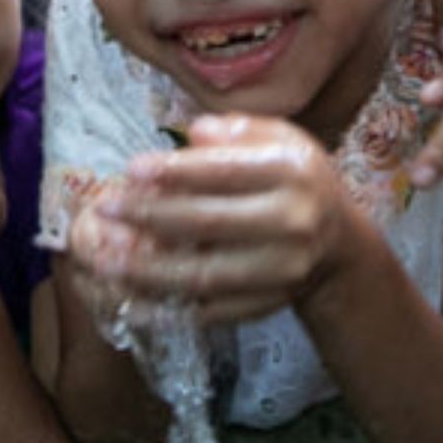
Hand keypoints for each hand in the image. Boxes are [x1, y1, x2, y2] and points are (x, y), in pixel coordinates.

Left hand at [71, 114, 352, 323]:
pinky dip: (169, 310)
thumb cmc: (297, 182)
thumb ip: (238, 131)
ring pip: (205, 275)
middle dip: (149, 217)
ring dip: (148, 271)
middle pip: (209, 222)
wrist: (338, 243)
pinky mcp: (269, 304)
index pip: (225, 171)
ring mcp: (283, 270)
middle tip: (104, 210)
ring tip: (105, 261)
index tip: (130, 170)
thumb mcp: (282, 140)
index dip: (174, 172)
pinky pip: (211, 311)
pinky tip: (133, 301)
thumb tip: (192, 134)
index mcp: (292, 173)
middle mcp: (293, 222)